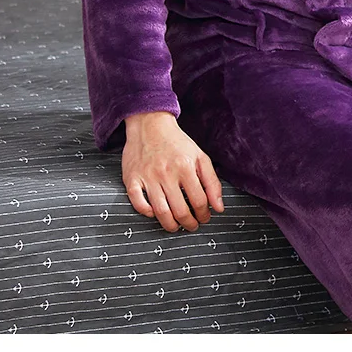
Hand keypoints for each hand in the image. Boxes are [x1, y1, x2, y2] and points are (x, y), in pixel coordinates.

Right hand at [122, 111, 224, 231]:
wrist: (150, 125)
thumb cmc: (177, 142)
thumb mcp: (199, 156)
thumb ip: (212, 182)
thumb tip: (219, 207)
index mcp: (185, 166)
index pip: (199, 201)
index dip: (204, 214)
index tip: (205, 218)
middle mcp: (166, 173)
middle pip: (180, 210)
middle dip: (189, 224)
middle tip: (192, 226)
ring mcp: (148, 176)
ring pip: (160, 212)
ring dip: (170, 225)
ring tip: (176, 227)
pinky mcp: (132, 178)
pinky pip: (138, 203)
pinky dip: (146, 213)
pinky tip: (155, 214)